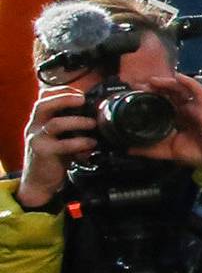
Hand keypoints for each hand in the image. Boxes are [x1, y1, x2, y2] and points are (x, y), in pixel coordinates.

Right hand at [15, 83, 96, 208]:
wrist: (39, 182)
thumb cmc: (53, 157)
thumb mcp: (60, 137)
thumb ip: (70, 126)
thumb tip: (95, 115)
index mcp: (39, 120)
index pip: (44, 97)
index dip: (62, 91)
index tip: (80, 92)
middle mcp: (35, 126)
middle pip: (44, 104)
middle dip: (65, 98)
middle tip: (83, 100)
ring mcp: (37, 139)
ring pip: (55, 124)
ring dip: (77, 121)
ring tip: (93, 123)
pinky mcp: (43, 152)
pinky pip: (62, 145)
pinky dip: (79, 142)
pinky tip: (90, 144)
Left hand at [126, 70, 201, 169]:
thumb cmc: (195, 153)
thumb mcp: (166, 151)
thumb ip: (148, 149)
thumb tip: (127, 149)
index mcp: (176, 116)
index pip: (161, 100)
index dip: (149, 95)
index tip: (134, 92)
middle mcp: (185, 108)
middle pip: (168, 92)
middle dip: (154, 87)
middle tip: (139, 85)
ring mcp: (194, 106)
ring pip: (180, 89)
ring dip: (167, 82)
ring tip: (153, 80)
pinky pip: (198, 91)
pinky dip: (189, 83)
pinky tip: (179, 77)